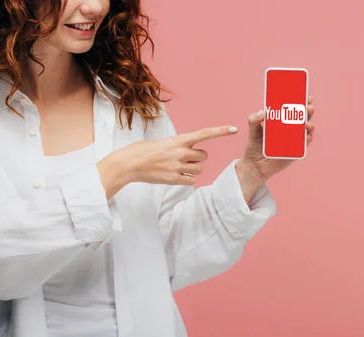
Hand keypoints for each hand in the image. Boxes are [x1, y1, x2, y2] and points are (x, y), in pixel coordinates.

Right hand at [98, 125, 237, 196]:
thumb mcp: (163, 142)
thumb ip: (178, 145)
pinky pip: (191, 180)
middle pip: (204, 156)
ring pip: (199, 169)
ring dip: (192, 169)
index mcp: (179, 140)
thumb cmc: (144, 151)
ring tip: (176, 167)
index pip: (204, 134)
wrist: (130, 164)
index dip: (220, 131)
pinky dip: (186, 179)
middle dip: (198, 158)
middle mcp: (181, 152)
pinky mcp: (174, 179)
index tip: (234, 129)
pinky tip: (175, 176)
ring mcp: (178, 166)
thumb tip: (189, 152)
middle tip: (184, 159)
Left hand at [238, 96, 314, 182]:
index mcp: (281, 121)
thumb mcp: (252, 131)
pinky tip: (307, 136)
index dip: (301, 101)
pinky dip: (307, 139)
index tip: (306, 95)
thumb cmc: (255, 146)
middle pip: (303, 117)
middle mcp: (290, 129)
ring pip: (306, 130)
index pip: (293, 108)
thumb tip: (262, 112)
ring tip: (307, 123)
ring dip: (310, 124)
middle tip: (308, 107)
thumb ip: (253, 120)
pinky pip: (304, 145)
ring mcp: (294, 140)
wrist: (255, 165)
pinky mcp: (296, 151)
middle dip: (308, 110)